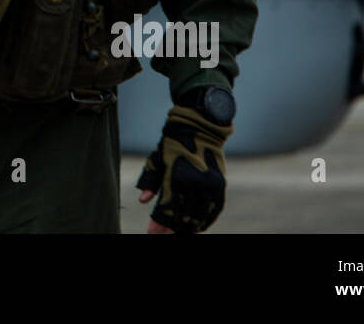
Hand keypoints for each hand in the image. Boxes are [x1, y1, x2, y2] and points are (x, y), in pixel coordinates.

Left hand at [135, 104, 230, 233]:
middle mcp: (194, 182)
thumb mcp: (156, 160)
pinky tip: (197, 228)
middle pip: (182, 216)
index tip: (152, 233)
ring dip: (188, 228)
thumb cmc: (172, 143)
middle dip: (171, 229)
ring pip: (199, 216)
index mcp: (175, 176)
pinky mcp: (220, 185)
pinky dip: (205, 221)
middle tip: (163, 236)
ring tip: (178, 233)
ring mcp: (209, 185)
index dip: (159, 223)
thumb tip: (143, 201)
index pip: (167, 208)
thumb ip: (150, 181)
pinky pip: (214, 211)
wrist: (198, 128)